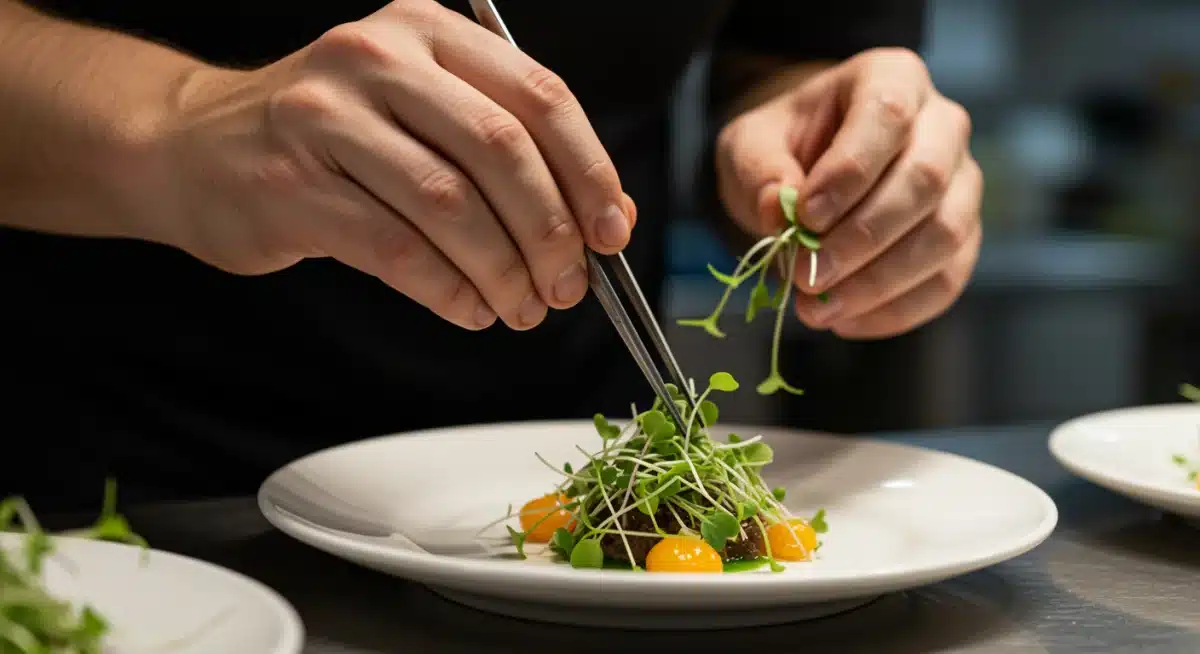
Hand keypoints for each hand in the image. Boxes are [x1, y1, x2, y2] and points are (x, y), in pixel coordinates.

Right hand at [151, 0, 634, 330]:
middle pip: (500, 149)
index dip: (589, 171)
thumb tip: (603, 215)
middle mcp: (376, 57)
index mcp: (424, 31)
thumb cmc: (326, 138)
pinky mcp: (291, 185)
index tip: (612, 232)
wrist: (190, 146)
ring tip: (523, 307)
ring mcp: (326, 118)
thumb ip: (504, 149)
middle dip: (550, 232)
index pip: (538, 96)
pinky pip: (397, 250)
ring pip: (450, 204)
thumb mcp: (418, 114)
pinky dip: (449, 290)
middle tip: (568, 286)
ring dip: (504, 270)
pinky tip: (470, 308)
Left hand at [715, 48, 980, 338]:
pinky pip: (946, 280)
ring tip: (819, 307)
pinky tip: (846, 320)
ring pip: (945, 236)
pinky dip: (896, 311)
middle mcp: (942, 124)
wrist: (805, 170)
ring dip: (879, 283)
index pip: (888, 116)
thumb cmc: (782, 147)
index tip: (805, 217)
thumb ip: (760, 172)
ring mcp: (962, 182)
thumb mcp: (750, 145)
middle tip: (806, 275)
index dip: (849, 172)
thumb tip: (779, 213)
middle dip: (863, 237)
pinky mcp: (963, 237)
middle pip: (926, 180)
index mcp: (891, 78)